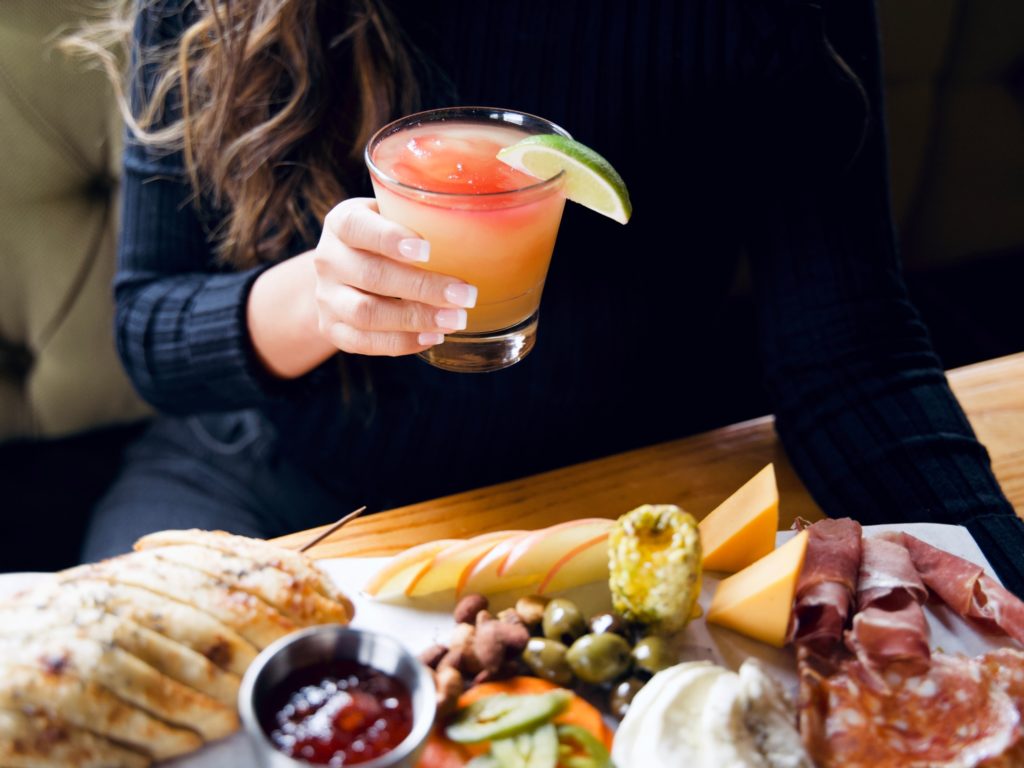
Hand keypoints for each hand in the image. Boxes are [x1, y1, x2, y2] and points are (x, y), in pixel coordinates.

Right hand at [313, 198, 476, 356]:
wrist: (340, 271)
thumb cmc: (383, 237)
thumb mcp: (393, 217)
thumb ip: (423, 218)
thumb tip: (488, 226)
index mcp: (342, 223)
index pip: (358, 228)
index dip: (389, 238)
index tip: (426, 250)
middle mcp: (328, 259)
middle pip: (371, 276)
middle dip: (422, 288)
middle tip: (465, 295)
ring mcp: (327, 297)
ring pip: (366, 314)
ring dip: (415, 319)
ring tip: (455, 320)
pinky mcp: (331, 328)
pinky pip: (363, 343)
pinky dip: (401, 343)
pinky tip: (432, 337)